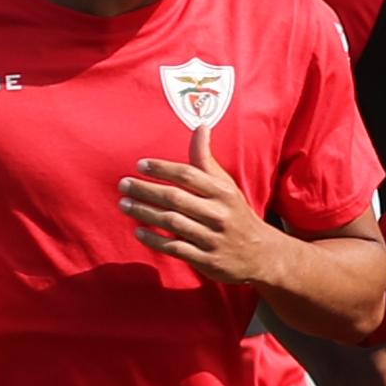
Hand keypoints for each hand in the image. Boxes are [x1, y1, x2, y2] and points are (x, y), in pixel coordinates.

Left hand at [118, 148, 290, 288]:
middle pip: (175, 198)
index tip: (140, 165)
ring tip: (124, 204)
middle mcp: (219, 214)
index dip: (162, 169)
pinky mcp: (207, 259)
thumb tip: (200, 126)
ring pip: (172, 222)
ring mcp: (213, 238)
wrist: (262, 254)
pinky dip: (154, 240)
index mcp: (224, 193)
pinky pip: (175, 248)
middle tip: (123, 184)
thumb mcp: (226, 186)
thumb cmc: (236, 214)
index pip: (189, 175)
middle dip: (146, 190)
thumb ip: (207, 159)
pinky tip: (139, 232)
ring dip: (144, 212)